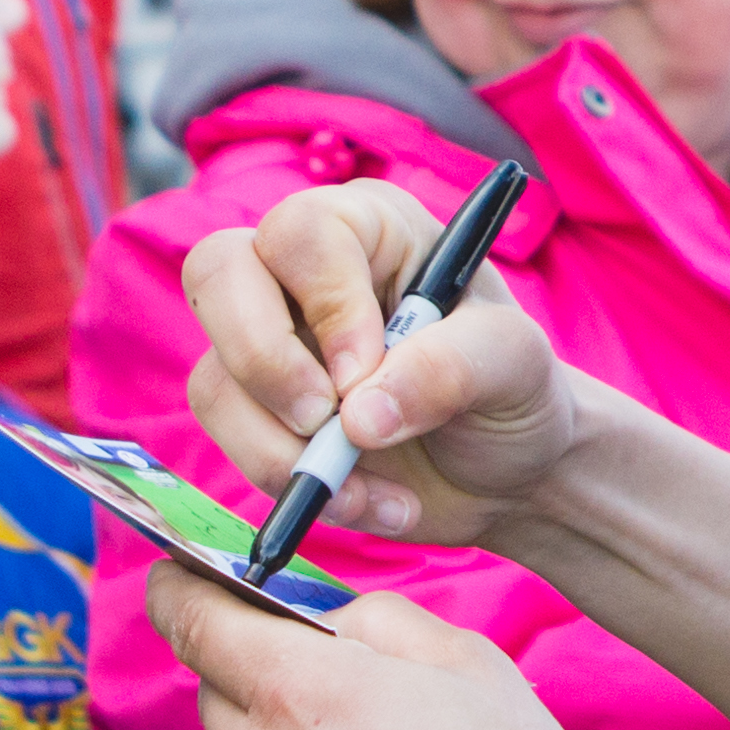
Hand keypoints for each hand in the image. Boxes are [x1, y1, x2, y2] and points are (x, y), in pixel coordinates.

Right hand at [178, 179, 581, 549]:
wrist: (508, 470)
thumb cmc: (513, 390)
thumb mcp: (514, 367)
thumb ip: (448, 372)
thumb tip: (360, 416)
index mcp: (371, 228)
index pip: (304, 233)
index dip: (325, 304)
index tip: (364, 374)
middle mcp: (303, 272)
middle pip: (218, 272)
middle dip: (263, 361)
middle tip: (325, 423)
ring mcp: (271, 341)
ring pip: (215, 377)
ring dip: (282, 451)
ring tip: (370, 489)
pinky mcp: (257, 410)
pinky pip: (231, 440)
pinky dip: (292, 485)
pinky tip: (365, 502)